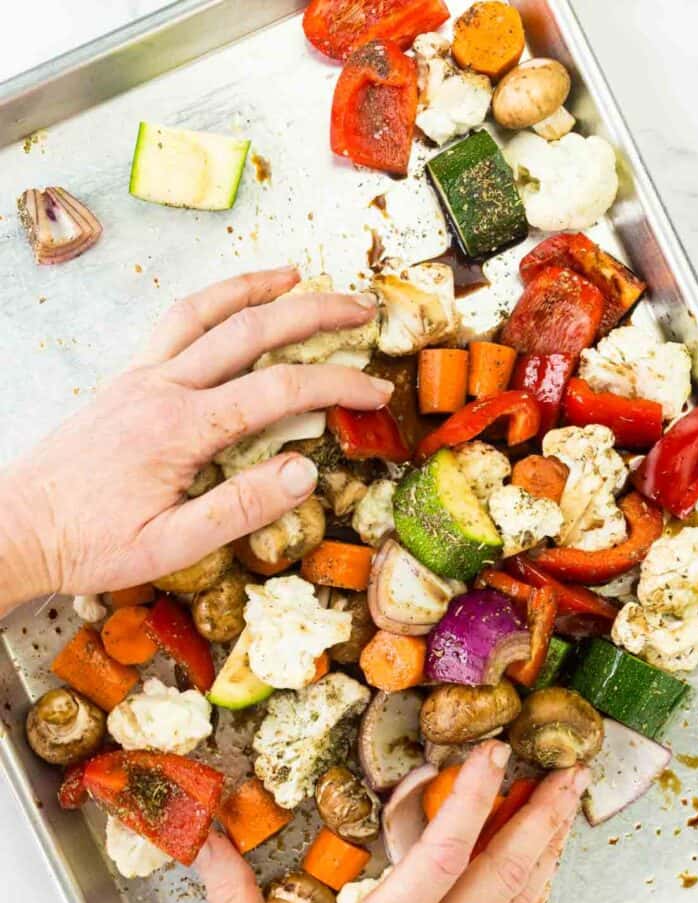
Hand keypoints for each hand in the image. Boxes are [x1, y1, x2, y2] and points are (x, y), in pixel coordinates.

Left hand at [0, 267, 387, 612]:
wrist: (17, 528)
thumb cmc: (90, 544)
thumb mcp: (172, 546)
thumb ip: (241, 508)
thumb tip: (305, 472)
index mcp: (180, 429)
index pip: (279, 392)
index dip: (337, 386)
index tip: (375, 389)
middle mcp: (161, 389)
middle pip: (249, 331)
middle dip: (312, 314)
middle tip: (358, 306)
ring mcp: (139, 378)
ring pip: (204, 312)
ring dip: (253, 288)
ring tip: (294, 274)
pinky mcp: (124, 381)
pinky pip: (172, 324)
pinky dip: (210, 304)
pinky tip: (228, 306)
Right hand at [196, 742, 590, 902]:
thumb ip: (232, 897)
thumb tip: (208, 843)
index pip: (443, 853)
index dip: (473, 796)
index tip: (493, 754)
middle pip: (505, 872)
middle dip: (542, 813)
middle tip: (569, 769)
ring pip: (521, 902)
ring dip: (549, 847)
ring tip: (567, 804)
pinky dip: (535, 895)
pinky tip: (544, 872)